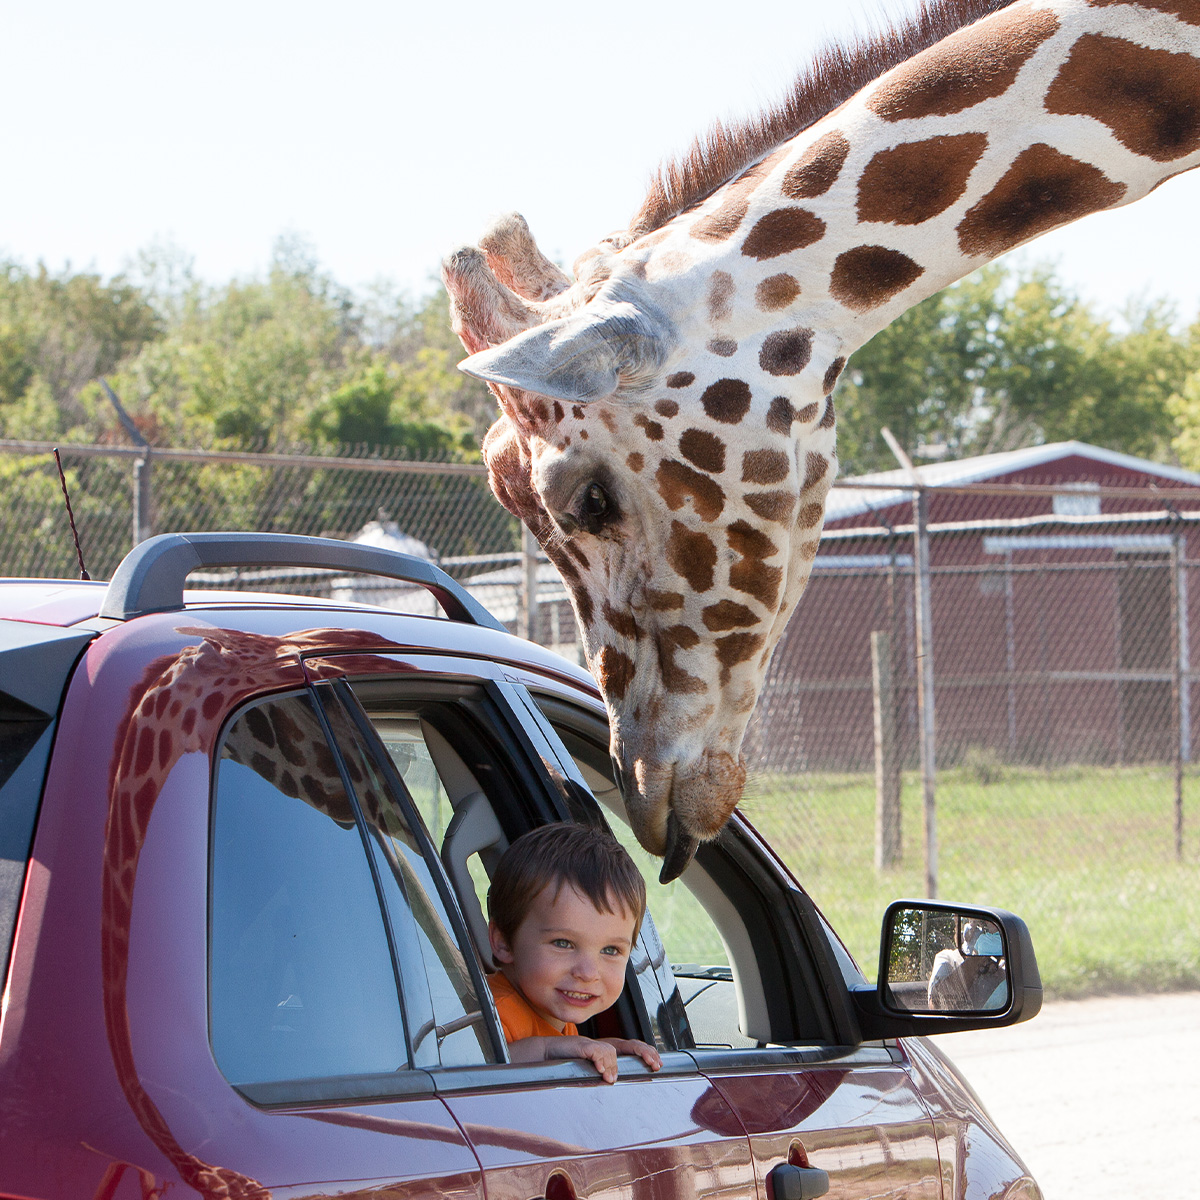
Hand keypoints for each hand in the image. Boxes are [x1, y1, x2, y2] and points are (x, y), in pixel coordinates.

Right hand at [506, 1034, 662, 1082]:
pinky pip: (587, 1048)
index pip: (626, 1048)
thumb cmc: (553, 1072)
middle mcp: (592, 1047)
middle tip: (654, 1064)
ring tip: (609, 1078)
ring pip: (607, 1048)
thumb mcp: (579, 1079)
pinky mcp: (567, 1047)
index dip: (643, 1053)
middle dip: (642, 1051)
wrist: (525, 1061)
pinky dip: (597, 1057)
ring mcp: (581, 1047)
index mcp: (597, 1054)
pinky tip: (600, 1071)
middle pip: (624, 1044)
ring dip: (613, 1063)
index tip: (657, 1065)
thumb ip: (595, 1081)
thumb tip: (613, 1090)